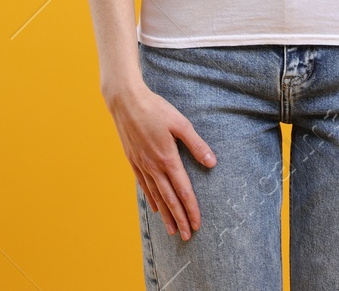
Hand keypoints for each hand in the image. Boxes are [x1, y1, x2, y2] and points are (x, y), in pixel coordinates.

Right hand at [107, 81, 217, 240]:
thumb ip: (196, 144)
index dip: (191, 209)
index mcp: (167, 158)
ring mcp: (142, 165)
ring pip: (156, 196)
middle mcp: (154, 167)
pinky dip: (151, 200)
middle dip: (180, 219)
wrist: (125, 101)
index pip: (183, 191)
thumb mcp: (180, 123)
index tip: (197, 224)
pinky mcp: (133, 161)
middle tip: (187, 236)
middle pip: (170, 199)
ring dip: (166, 215)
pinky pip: (144, 186)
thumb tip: (212, 163)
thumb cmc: (155, 109)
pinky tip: (156, 209)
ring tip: (173, 230)